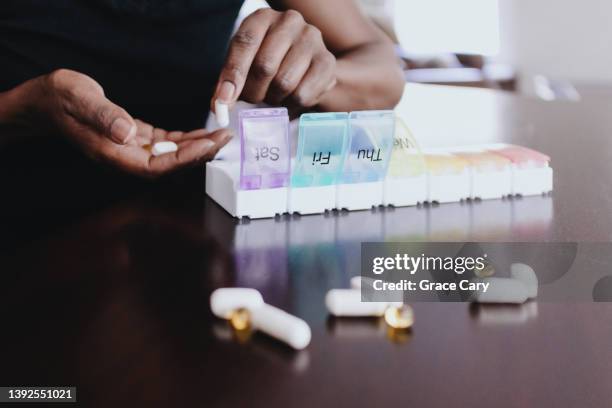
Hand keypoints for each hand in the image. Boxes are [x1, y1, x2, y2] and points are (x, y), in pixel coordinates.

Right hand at [4, 69, 230, 177]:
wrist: (46, 101)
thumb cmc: (60, 99)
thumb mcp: (80, 99)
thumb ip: (104, 116)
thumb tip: (127, 133)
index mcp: (113, 154)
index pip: (157, 166)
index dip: (186, 158)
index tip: (209, 145)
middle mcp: (125, 157)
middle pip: (171, 165)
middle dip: (200, 153)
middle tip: (225, 138)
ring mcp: (131, 150)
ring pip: (171, 155)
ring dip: (196, 146)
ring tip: (220, 135)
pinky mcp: (135, 139)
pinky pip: (165, 144)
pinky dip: (185, 139)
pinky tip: (200, 132)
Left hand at [212, 8, 335, 112]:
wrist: (306, 62)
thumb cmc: (269, 62)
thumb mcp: (244, 64)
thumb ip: (228, 83)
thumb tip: (219, 106)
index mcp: (262, 17)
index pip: (245, 43)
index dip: (233, 75)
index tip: (224, 100)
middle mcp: (289, 21)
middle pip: (265, 66)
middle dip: (254, 92)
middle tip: (253, 98)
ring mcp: (312, 39)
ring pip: (284, 83)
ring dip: (273, 99)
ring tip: (273, 95)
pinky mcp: (327, 61)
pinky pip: (303, 94)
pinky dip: (291, 105)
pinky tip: (289, 98)